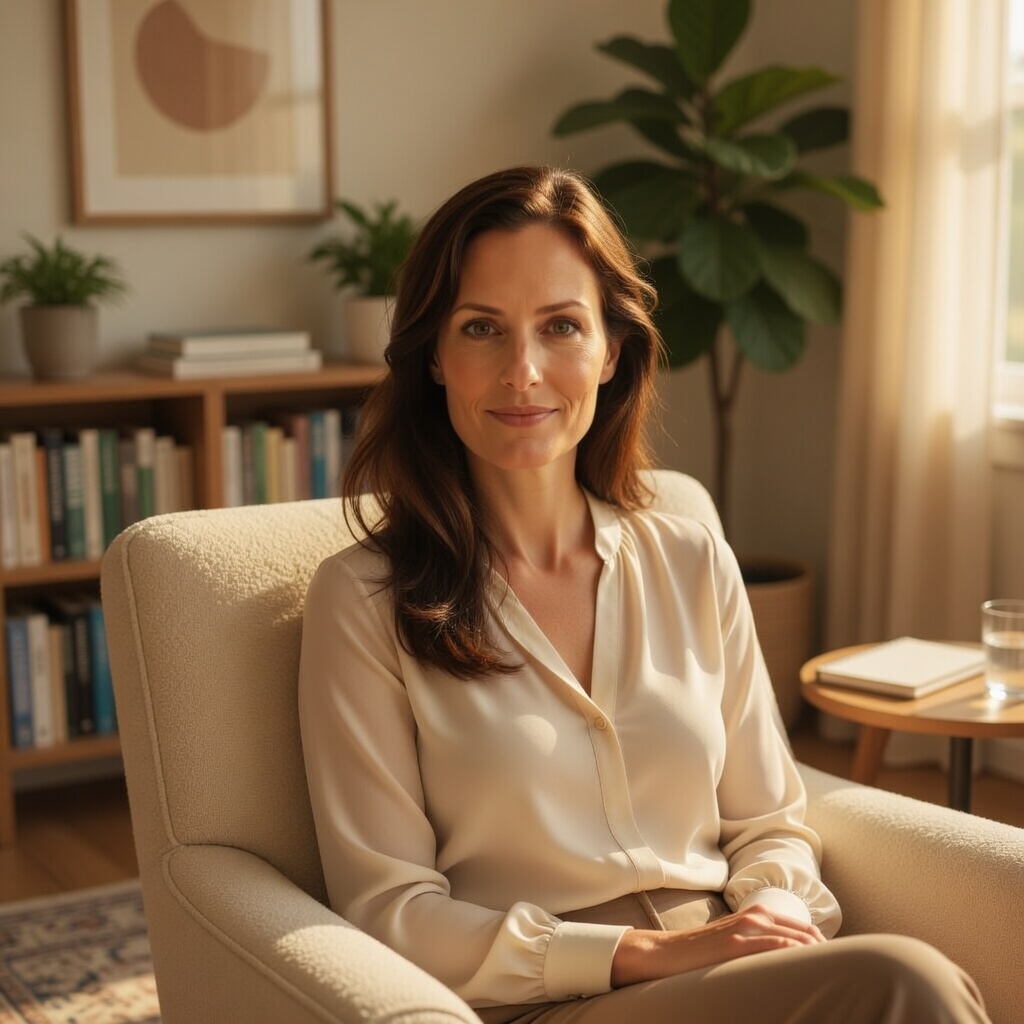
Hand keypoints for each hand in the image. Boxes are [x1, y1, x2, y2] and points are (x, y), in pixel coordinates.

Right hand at [610, 904, 825, 987]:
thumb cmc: (699, 954)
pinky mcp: (737, 944)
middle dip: (827, 955)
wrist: (664, 953)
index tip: (838, 969)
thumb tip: (783, 966)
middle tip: (844, 976)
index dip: (823, 949)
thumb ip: (758, 947)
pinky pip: (776, 948)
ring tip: (833, 977)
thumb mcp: (734, 944)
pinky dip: (795, 958)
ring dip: (817, 958)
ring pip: (796, 940)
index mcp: (757, 915)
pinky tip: (807, 971)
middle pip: (807, 934)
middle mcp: (756, 917)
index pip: (804, 930)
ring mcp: (747, 929)